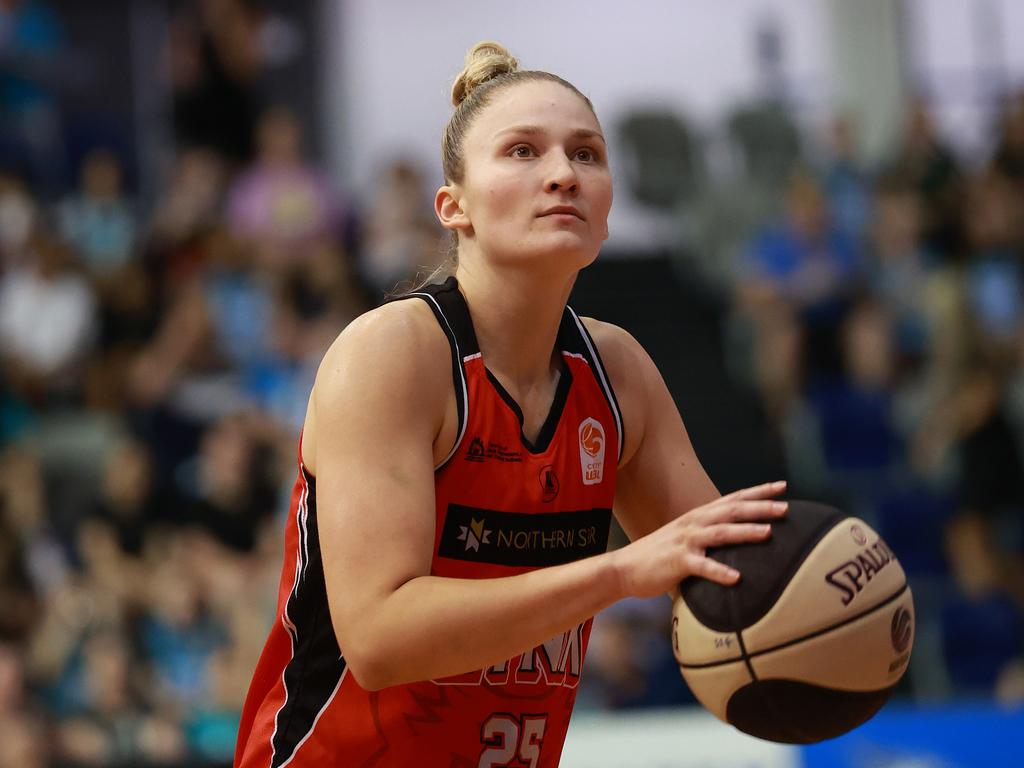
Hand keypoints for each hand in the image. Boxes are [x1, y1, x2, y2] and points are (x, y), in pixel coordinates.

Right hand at [610, 481, 787, 599]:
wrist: (625, 568)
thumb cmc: (660, 556)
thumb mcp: (687, 540)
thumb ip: (710, 538)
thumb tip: (738, 544)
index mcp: (699, 517)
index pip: (733, 499)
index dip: (758, 492)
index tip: (782, 486)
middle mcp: (694, 523)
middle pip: (732, 511)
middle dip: (760, 508)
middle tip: (785, 507)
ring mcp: (686, 541)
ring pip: (720, 533)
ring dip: (745, 531)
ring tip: (768, 533)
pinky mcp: (678, 562)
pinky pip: (702, 566)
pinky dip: (720, 571)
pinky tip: (736, 578)